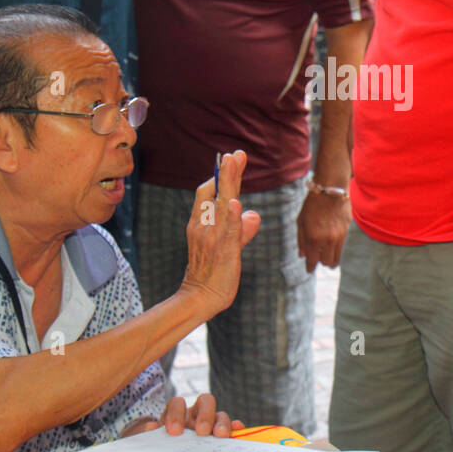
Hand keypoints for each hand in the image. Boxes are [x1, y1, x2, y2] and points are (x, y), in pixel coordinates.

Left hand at [139, 394, 242, 437]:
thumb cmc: (159, 446)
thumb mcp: (152, 441)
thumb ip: (148, 434)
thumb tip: (151, 428)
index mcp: (177, 413)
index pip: (177, 403)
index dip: (176, 414)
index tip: (174, 431)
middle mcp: (196, 415)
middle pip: (205, 401)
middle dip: (205, 415)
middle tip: (201, 432)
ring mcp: (211, 424)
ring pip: (220, 415)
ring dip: (222, 423)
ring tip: (220, 435)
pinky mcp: (221, 436)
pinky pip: (232, 429)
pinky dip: (236, 429)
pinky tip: (238, 431)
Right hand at [179, 149, 260, 318]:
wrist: (200, 298)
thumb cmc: (212, 272)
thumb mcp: (227, 245)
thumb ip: (240, 228)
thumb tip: (252, 214)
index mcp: (201, 223)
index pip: (208, 193)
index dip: (220, 176)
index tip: (231, 160)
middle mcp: (204, 226)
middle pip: (214, 192)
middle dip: (226, 171)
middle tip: (235, 153)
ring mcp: (212, 237)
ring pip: (221, 204)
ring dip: (228, 182)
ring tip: (232, 161)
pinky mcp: (224, 250)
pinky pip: (228, 230)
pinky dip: (231, 216)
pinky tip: (234, 203)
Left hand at [296, 188, 350, 272]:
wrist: (330, 190)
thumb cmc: (312, 204)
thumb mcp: (301, 221)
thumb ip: (301, 240)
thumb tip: (302, 255)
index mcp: (313, 238)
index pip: (312, 260)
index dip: (310, 267)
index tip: (309, 269)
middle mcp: (327, 240)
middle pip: (326, 262)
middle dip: (321, 263)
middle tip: (318, 260)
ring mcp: (339, 237)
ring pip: (336, 257)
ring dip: (331, 260)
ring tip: (327, 258)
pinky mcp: (347, 231)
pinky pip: (342, 247)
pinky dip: (336, 250)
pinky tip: (333, 247)